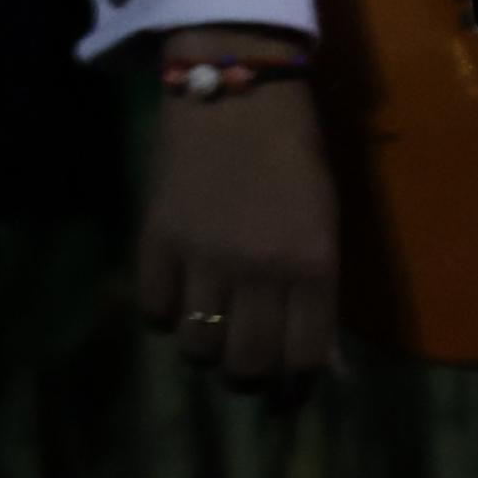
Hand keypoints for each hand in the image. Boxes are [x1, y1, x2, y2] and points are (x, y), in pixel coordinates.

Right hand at [132, 35, 340, 390]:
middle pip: (246, 363)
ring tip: (205, 334)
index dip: (292, 386)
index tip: (284, 390)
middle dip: (245, 378)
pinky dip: (162, 315)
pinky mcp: (156, 235)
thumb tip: (310, 357)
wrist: (233, 88)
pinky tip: (173, 300)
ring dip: (203, 351)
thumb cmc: (293, 156)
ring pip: (197, 345)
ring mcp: (203, 254)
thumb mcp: (324, 225)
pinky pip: (153, 306)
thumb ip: (317, 290)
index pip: (302, 359)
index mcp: (312, 267)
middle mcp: (259, 270)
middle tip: (242, 367)